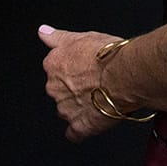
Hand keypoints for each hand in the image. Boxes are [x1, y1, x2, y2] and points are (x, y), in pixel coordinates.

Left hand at [38, 25, 124, 142]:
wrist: (123, 75)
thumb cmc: (106, 55)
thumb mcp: (79, 37)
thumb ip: (56, 37)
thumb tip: (42, 32)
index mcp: (53, 65)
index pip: (54, 71)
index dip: (71, 72)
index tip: (83, 71)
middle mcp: (54, 87)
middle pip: (59, 92)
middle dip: (73, 91)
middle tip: (94, 84)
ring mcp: (65, 108)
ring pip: (67, 111)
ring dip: (79, 108)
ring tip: (99, 100)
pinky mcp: (79, 126)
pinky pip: (74, 133)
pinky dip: (81, 130)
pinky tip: (92, 122)